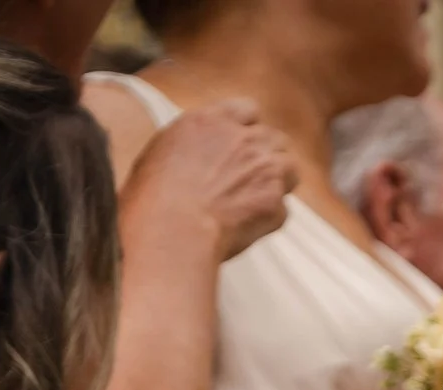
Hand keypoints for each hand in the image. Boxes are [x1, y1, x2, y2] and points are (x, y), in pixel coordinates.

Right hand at [124, 98, 295, 262]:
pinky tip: (245, 226)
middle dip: (267, 156)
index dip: (247, 129)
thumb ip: (196, 142)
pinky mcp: (276, 201)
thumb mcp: (164, 150)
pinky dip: (269, 217)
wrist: (171, 226)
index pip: (248, 110)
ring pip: (290, 168)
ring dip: (278, 182)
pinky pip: (283, 208)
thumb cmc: (152, 195)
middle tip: (249, 179)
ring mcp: (265, 169)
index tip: (241, 146)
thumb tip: (203, 153)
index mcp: (211, 120)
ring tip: (253, 201)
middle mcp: (244, 139)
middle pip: (274, 139)